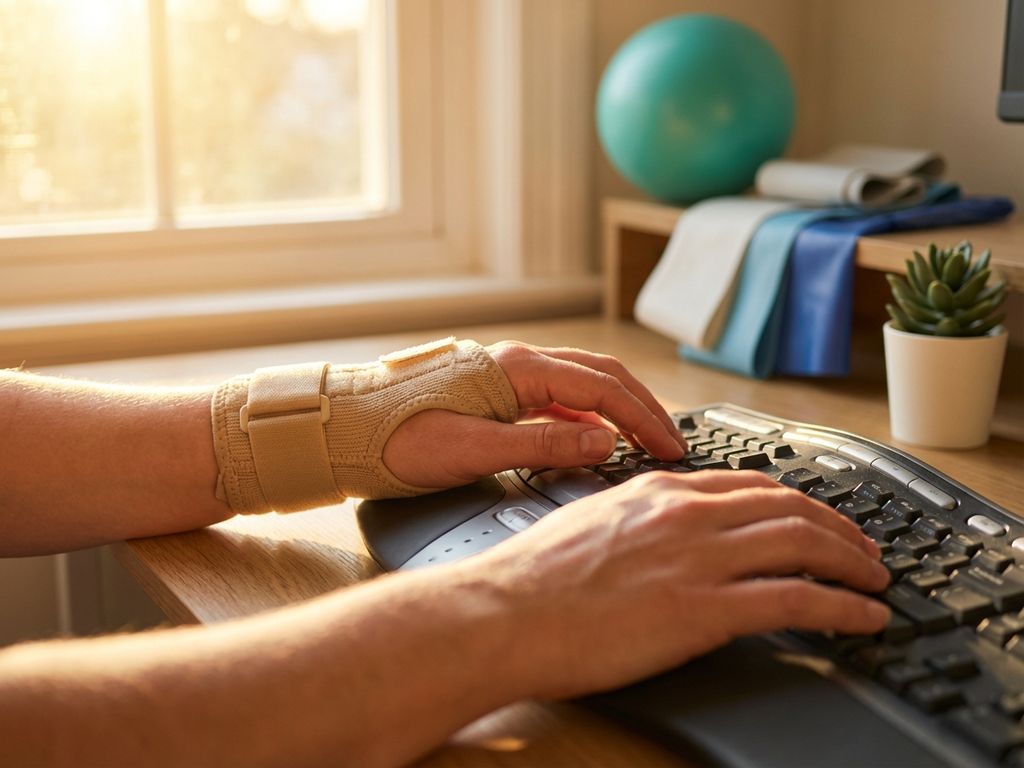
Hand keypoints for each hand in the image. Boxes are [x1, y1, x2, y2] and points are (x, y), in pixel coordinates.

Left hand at [383, 341, 685, 488]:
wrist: (343, 430)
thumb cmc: (395, 439)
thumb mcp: (473, 451)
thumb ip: (542, 447)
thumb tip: (604, 444)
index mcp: (517, 370)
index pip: (602, 389)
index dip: (643, 419)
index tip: (669, 449)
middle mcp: (516, 364)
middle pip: (600, 376)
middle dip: (641, 407)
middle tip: (670, 443)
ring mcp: (506, 376)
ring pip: (580, 384)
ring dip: (617, 409)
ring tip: (643, 441)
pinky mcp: (494, 393)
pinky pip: (555, 398)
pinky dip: (585, 418)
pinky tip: (593, 442)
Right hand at [457, 470, 889, 699]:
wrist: (505, 612)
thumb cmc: (533, 577)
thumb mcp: (591, 523)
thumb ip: (638, 519)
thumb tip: (661, 532)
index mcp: (659, 492)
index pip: (749, 484)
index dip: (796, 501)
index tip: (816, 518)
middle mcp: (687, 515)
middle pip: (789, 506)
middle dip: (838, 527)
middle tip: (863, 548)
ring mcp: (699, 558)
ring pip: (804, 543)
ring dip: (852, 562)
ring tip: (875, 580)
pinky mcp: (704, 609)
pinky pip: (797, 600)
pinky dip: (842, 606)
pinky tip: (862, 616)